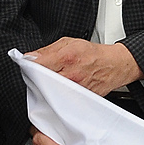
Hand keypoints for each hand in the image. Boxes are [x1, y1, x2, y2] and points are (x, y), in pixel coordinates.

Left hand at [25, 36, 140, 95]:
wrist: (115, 66)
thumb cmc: (94, 55)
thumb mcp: (70, 43)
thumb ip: (47, 50)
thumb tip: (29, 58)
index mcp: (67, 58)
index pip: (37, 66)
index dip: (29, 66)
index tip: (28, 66)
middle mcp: (71, 76)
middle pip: (41, 82)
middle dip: (36, 79)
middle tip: (38, 76)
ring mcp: (75, 90)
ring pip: (49, 94)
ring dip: (45, 90)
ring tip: (50, 83)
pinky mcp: (79, 100)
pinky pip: (61, 101)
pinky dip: (56, 97)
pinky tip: (59, 91)